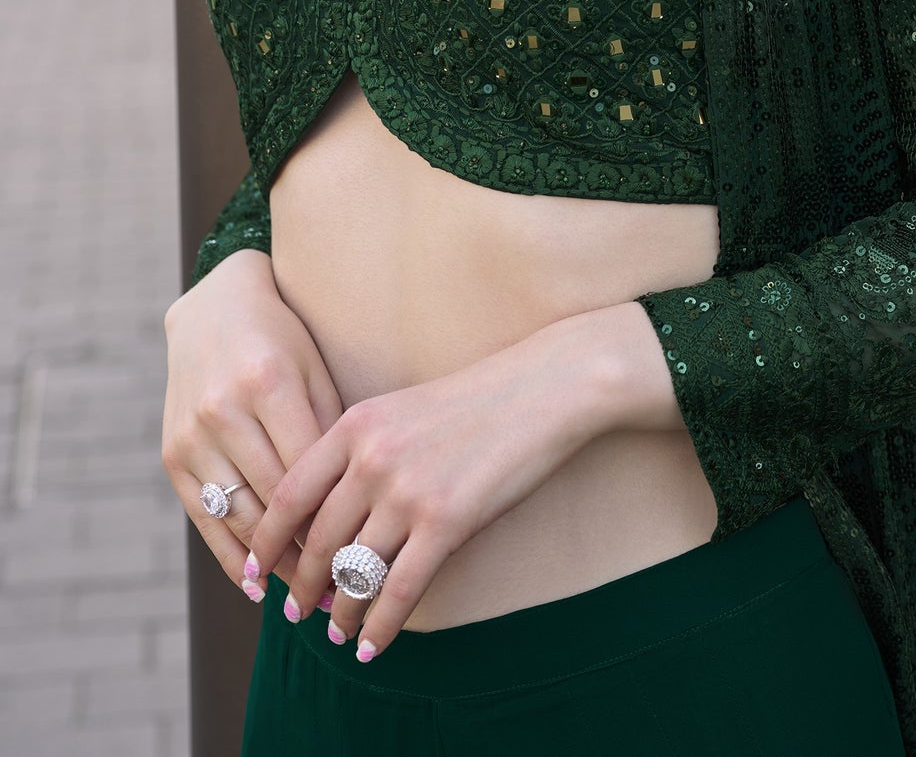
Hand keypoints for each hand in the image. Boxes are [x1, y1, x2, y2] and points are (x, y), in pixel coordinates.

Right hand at [161, 251, 342, 601]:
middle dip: (312, 550)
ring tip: (311, 593)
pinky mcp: (171, 456)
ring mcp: (191, 435)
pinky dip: (232, 557)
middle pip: (274, 501)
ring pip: (239, 518)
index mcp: (270, 382)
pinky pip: (204, 520)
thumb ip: (331, 430)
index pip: (310, 471)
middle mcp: (224, 410)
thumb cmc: (284, 340)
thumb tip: (357, 505)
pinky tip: (258, 585)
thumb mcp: (317, 370)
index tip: (369, 553)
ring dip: (275, 563)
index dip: (339, 518)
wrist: (214, 310)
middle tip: (348, 588)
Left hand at [246, 310, 623, 660]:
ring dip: (340, 612)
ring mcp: (408, 492)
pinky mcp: (446, 522)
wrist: (542, 389)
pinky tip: (372, 645)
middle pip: (318, 540)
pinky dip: (380, 626)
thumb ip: (362, 451)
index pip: (290, 493)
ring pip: (354, 571)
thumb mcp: (403, 409)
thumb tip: (329, 513)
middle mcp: (372, 458)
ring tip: (336, 633)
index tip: (254, 568)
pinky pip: (399, 590)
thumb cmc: (476, 400)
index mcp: (356, 425)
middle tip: (294, 611)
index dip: (267, 540)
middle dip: (302, 584)